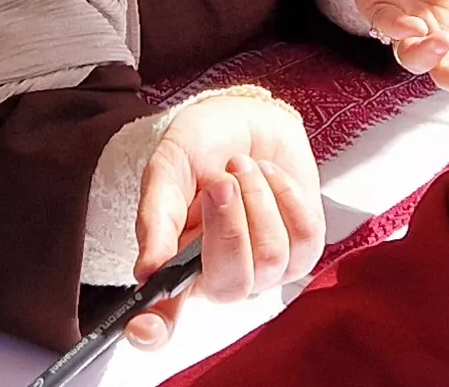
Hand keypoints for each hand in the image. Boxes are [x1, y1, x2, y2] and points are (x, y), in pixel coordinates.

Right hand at [127, 89, 321, 346]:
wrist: (242, 118)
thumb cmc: (200, 148)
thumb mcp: (167, 172)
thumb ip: (156, 219)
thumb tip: (146, 270)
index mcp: (176, 268)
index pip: (162, 321)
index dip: (154, 331)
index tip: (143, 330)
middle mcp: (220, 278)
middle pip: (231, 285)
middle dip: (229, 228)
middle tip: (220, 183)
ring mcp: (265, 270)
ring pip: (271, 256)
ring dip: (257, 198)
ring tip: (241, 166)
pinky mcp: (303, 250)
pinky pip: (305, 235)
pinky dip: (286, 193)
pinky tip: (268, 175)